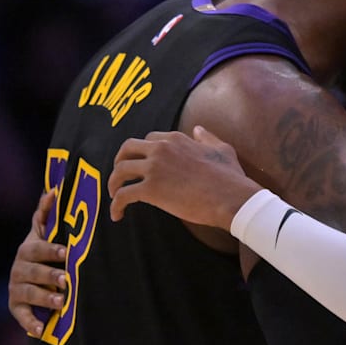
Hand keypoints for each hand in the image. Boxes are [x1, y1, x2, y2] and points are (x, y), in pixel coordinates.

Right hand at [8, 191, 67, 336]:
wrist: (33, 279)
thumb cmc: (44, 253)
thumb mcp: (44, 234)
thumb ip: (46, 214)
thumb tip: (53, 189)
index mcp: (28, 249)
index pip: (38, 249)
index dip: (51, 250)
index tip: (66, 252)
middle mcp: (19, 268)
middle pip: (32, 272)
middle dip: (49, 275)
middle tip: (66, 280)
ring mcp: (16, 288)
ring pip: (28, 293)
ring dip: (44, 298)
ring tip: (60, 302)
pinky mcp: (15, 307)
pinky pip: (21, 316)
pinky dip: (30, 323)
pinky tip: (39, 330)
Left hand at [109, 126, 261, 228]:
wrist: (231, 198)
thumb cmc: (230, 178)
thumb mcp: (222, 149)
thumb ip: (207, 137)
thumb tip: (198, 129)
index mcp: (176, 138)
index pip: (149, 139)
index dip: (142, 152)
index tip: (141, 164)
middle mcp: (161, 148)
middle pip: (127, 149)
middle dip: (120, 161)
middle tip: (120, 175)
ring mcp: (154, 168)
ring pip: (120, 171)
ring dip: (114, 183)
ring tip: (114, 195)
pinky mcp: (150, 190)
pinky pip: (123, 195)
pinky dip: (115, 205)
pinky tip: (117, 215)